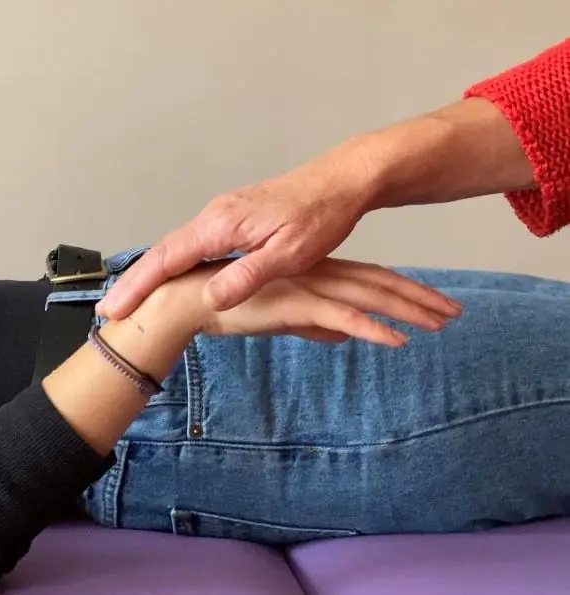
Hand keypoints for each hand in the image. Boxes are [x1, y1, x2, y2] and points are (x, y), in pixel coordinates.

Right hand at [98, 139, 385, 319]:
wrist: (342, 180)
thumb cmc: (320, 216)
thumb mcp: (289, 254)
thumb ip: (248, 276)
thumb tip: (211, 298)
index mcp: (221, 224)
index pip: (168, 258)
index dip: (139, 286)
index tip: (113, 310)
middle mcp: (215, 216)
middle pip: (164, 251)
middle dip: (135, 281)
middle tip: (110, 311)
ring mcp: (223, 215)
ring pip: (177, 246)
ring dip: (152, 273)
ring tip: (132, 299)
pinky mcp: (235, 218)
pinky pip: (193, 243)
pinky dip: (175, 263)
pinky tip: (174, 277)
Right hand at [167, 257, 460, 346]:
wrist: (184, 298)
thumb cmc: (221, 300)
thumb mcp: (275, 315)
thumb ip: (309, 322)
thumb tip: (341, 335)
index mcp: (309, 270)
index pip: (363, 278)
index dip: (399, 290)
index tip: (429, 303)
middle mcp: (311, 271)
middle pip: (373, 283)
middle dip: (416, 298)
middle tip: (453, 313)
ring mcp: (302, 283)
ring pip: (365, 295)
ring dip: (405, 310)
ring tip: (441, 323)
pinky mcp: (290, 299)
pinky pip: (339, 315)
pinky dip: (371, 326)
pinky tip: (396, 341)